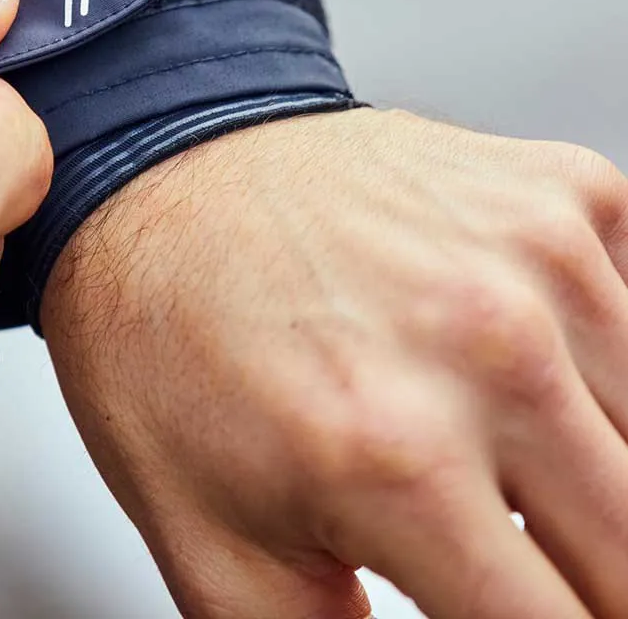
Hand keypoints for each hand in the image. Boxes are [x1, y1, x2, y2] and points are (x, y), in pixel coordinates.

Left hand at [43, 108, 627, 618]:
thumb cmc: (168, 326)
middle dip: (580, 581)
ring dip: (588, 472)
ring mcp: (540, 254)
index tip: (506, 608)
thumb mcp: (208, 543)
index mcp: (398, 458)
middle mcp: (490, 348)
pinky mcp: (562, 191)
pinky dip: (596, 364)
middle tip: (490, 543)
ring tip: (489, 450)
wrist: (164, 173)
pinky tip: (511, 355)